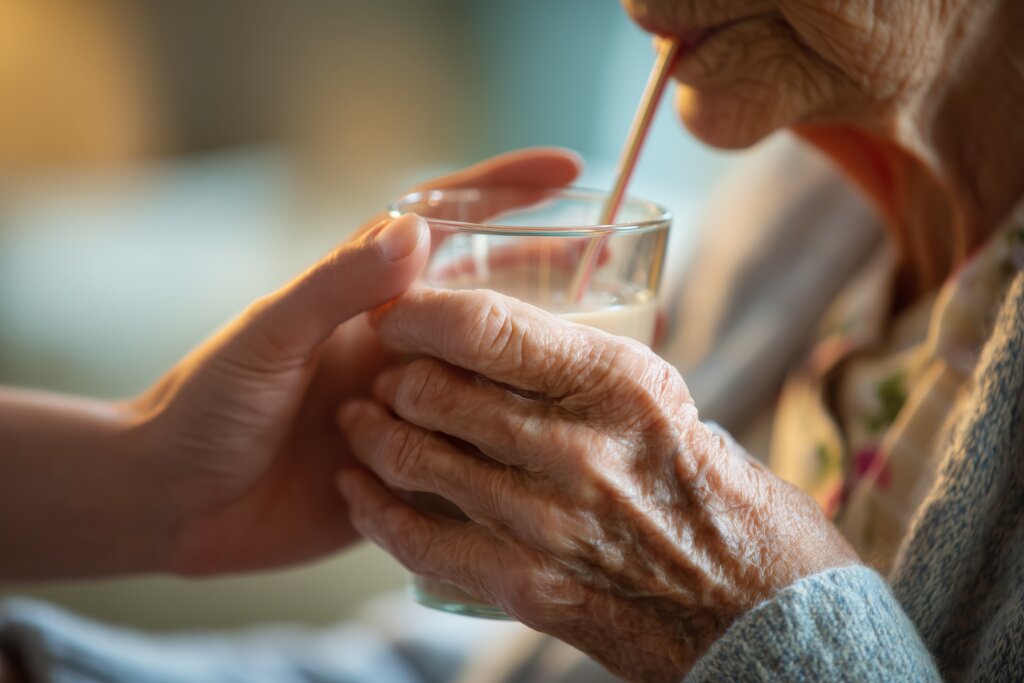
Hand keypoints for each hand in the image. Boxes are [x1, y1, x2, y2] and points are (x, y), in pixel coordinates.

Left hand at [129, 148, 581, 576]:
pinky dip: (514, 448)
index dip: (505, 191)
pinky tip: (557, 448)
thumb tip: (415, 229)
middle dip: (552, 279)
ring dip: (539, 370)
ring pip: (498, 379)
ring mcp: (413, 409)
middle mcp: (401, 349)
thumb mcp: (268, 338)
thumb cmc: (204, 407)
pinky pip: (478, 455)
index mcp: (368, 301)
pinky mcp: (414, 470)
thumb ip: (335, 285)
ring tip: (600, 368)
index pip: (447, 226)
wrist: (173, 505)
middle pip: (494, 300)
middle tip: (617, 277)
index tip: (568, 173)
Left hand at [336, 287, 857, 681]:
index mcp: (618, 383)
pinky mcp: (523, 586)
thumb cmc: (718, 494)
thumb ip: (589, 363)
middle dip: (392, 372)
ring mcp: (546, 524)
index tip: (396, 308)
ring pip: (418, 460)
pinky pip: (421, 541)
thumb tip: (514, 323)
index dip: (422, 310)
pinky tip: (357, 490)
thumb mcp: (667, 403)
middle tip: (380, 366)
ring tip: (358, 419)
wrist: (758, 613)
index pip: (486, 327)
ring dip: (372, 434)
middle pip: (439, 391)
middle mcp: (578, 449)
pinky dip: (376, 510)